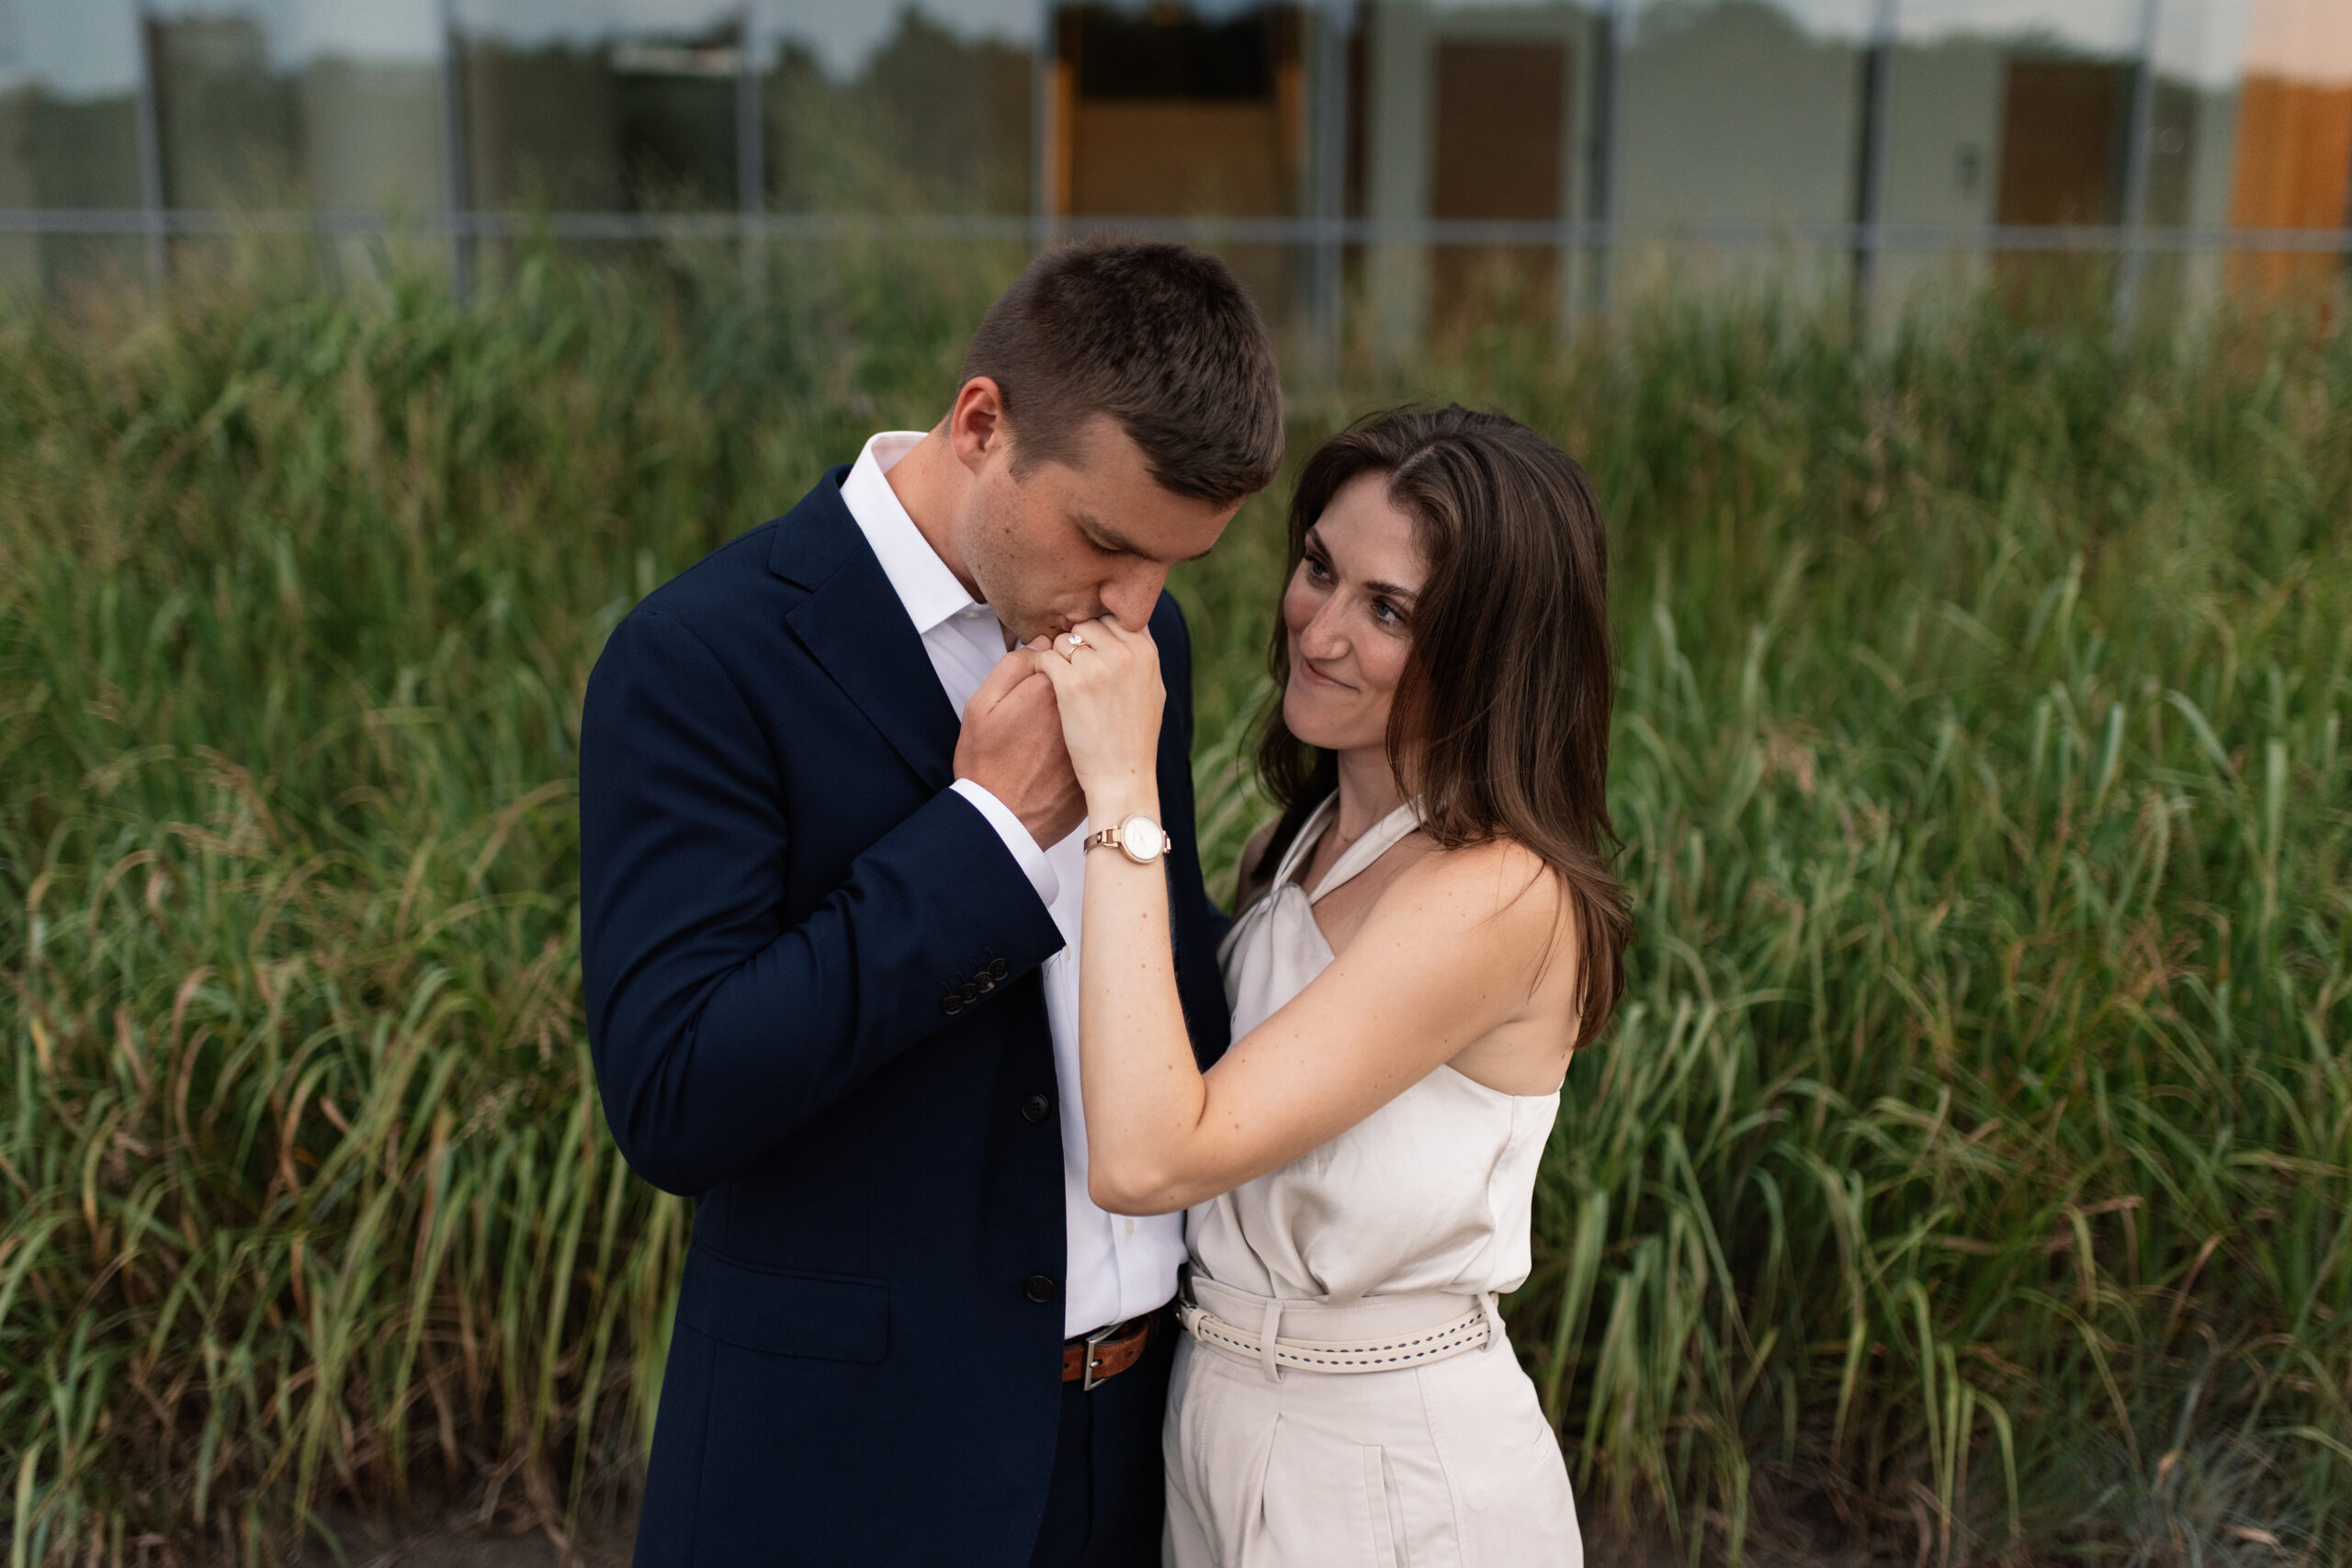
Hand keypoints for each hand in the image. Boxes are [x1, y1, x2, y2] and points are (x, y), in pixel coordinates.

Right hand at [954, 649, 1085, 847]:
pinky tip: (1074, 748)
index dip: (1054, 661)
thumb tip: (1044, 645)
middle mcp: (1079, 710)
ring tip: (1062, 724)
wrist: (1003, 822)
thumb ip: (1011, 668)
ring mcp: (1094, 738)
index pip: (1065, 653)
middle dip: (1077, 678)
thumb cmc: (985, 765)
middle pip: (1088, 677)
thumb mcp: (980, 708)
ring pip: (1098, 705)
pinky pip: (1102, 734)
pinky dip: (1094, 732)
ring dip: (1088, 704)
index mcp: (1048, 690)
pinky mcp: (1100, 762)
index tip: (1042, 676)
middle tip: (1051, 703)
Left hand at [1022, 616, 1163, 819]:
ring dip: (1059, 658)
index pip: (1115, 617)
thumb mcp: (1154, 690)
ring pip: (1064, 640)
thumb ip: (1140, 656)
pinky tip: (1049, 690)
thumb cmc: (1135, 738)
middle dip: (1077, 644)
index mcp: (1146, 652)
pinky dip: (1042, 670)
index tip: (1092, 653)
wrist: (1122, 776)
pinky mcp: (1070, 683)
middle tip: (1075, 672)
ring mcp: (1097, 667)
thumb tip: (1128, 627)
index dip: (1099, 634)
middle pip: (1087, 624)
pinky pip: (1046, 657)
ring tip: (1065, 686)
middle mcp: (1124, 653)